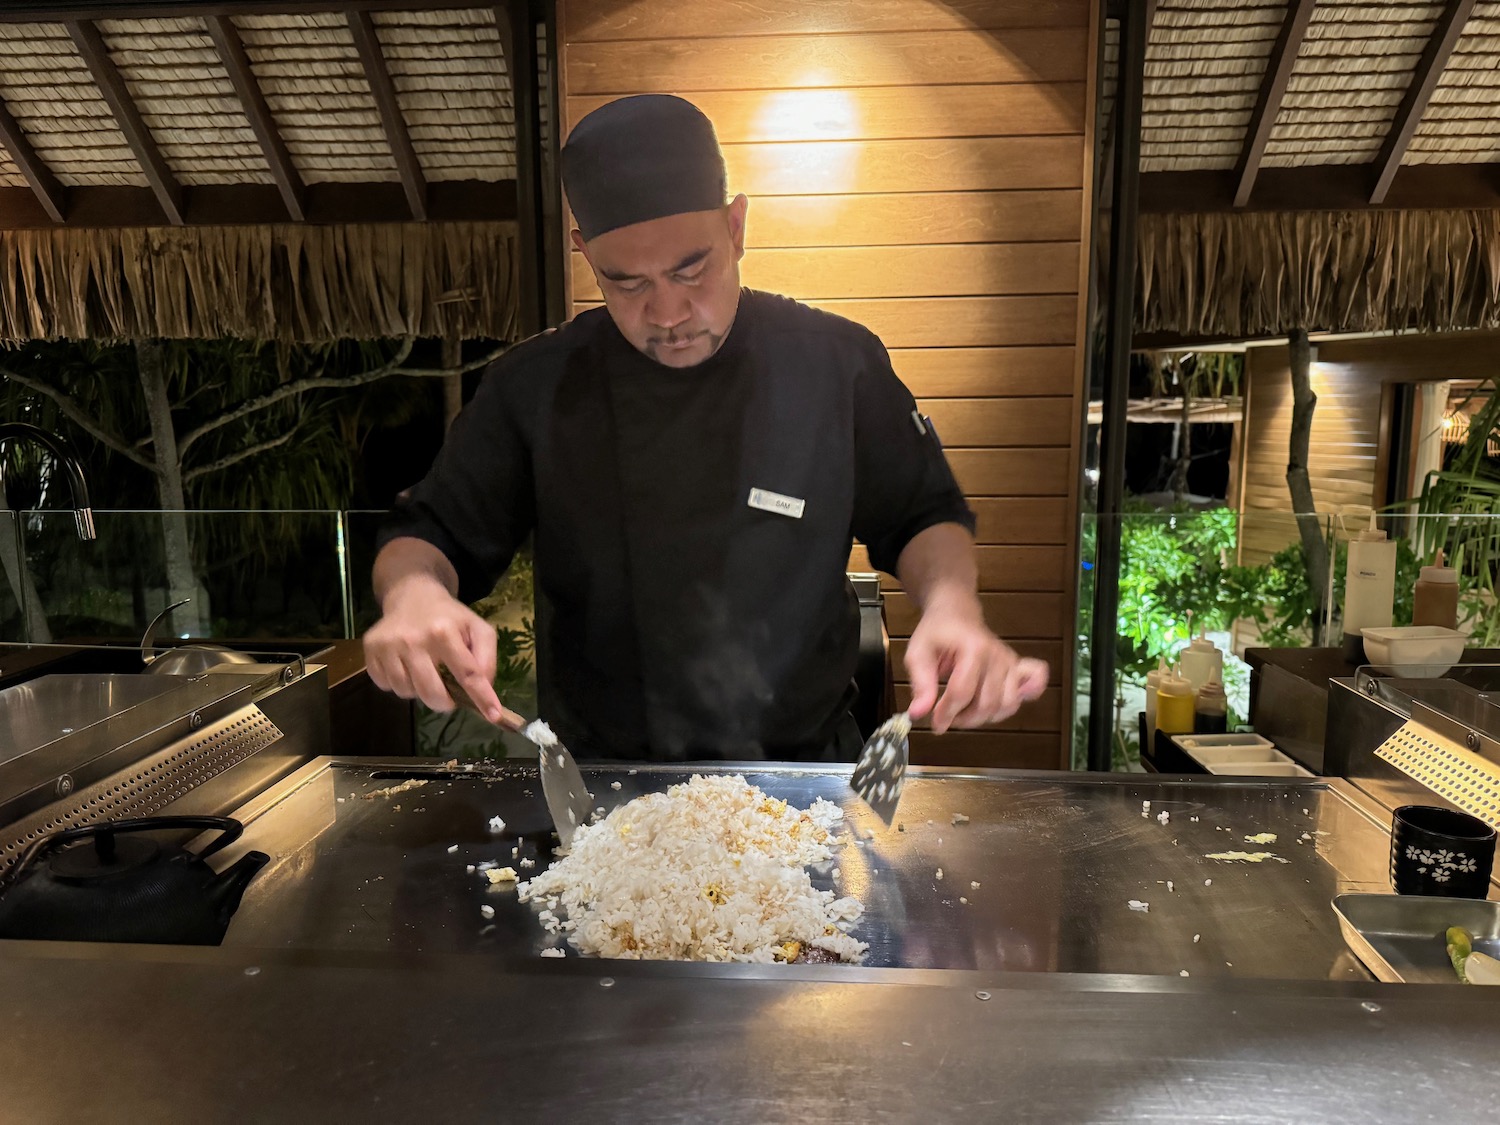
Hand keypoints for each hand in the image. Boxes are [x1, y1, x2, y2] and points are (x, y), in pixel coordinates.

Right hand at [363, 574, 507, 722]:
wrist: (412, 595)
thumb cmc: (449, 617)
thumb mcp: (477, 628)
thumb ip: (487, 656)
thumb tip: (485, 686)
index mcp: (444, 632)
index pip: (467, 673)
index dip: (481, 697)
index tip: (493, 716)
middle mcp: (413, 639)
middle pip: (431, 693)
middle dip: (445, 702)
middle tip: (449, 695)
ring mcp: (388, 646)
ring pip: (406, 692)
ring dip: (419, 691)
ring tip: (425, 672)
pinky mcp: (370, 650)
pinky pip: (386, 685)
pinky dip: (399, 684)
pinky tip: (406, 666)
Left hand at [903, 602, 1048, 732]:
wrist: (956, 613)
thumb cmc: (936, 632)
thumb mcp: (918, 654)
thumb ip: (920, 684)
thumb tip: (918, 713)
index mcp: (973, 648)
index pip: (962, 692)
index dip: (947, 713)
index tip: (934, 724)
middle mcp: (997, 655)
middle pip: (988, 703)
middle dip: (965, 719)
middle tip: (947, 718)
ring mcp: (1010, 661)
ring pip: (1008, 704)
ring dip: (986, 716)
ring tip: (966, 712)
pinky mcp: (1018, 666)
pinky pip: (1035, 681)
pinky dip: (1029, 694)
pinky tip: (1007, 702)